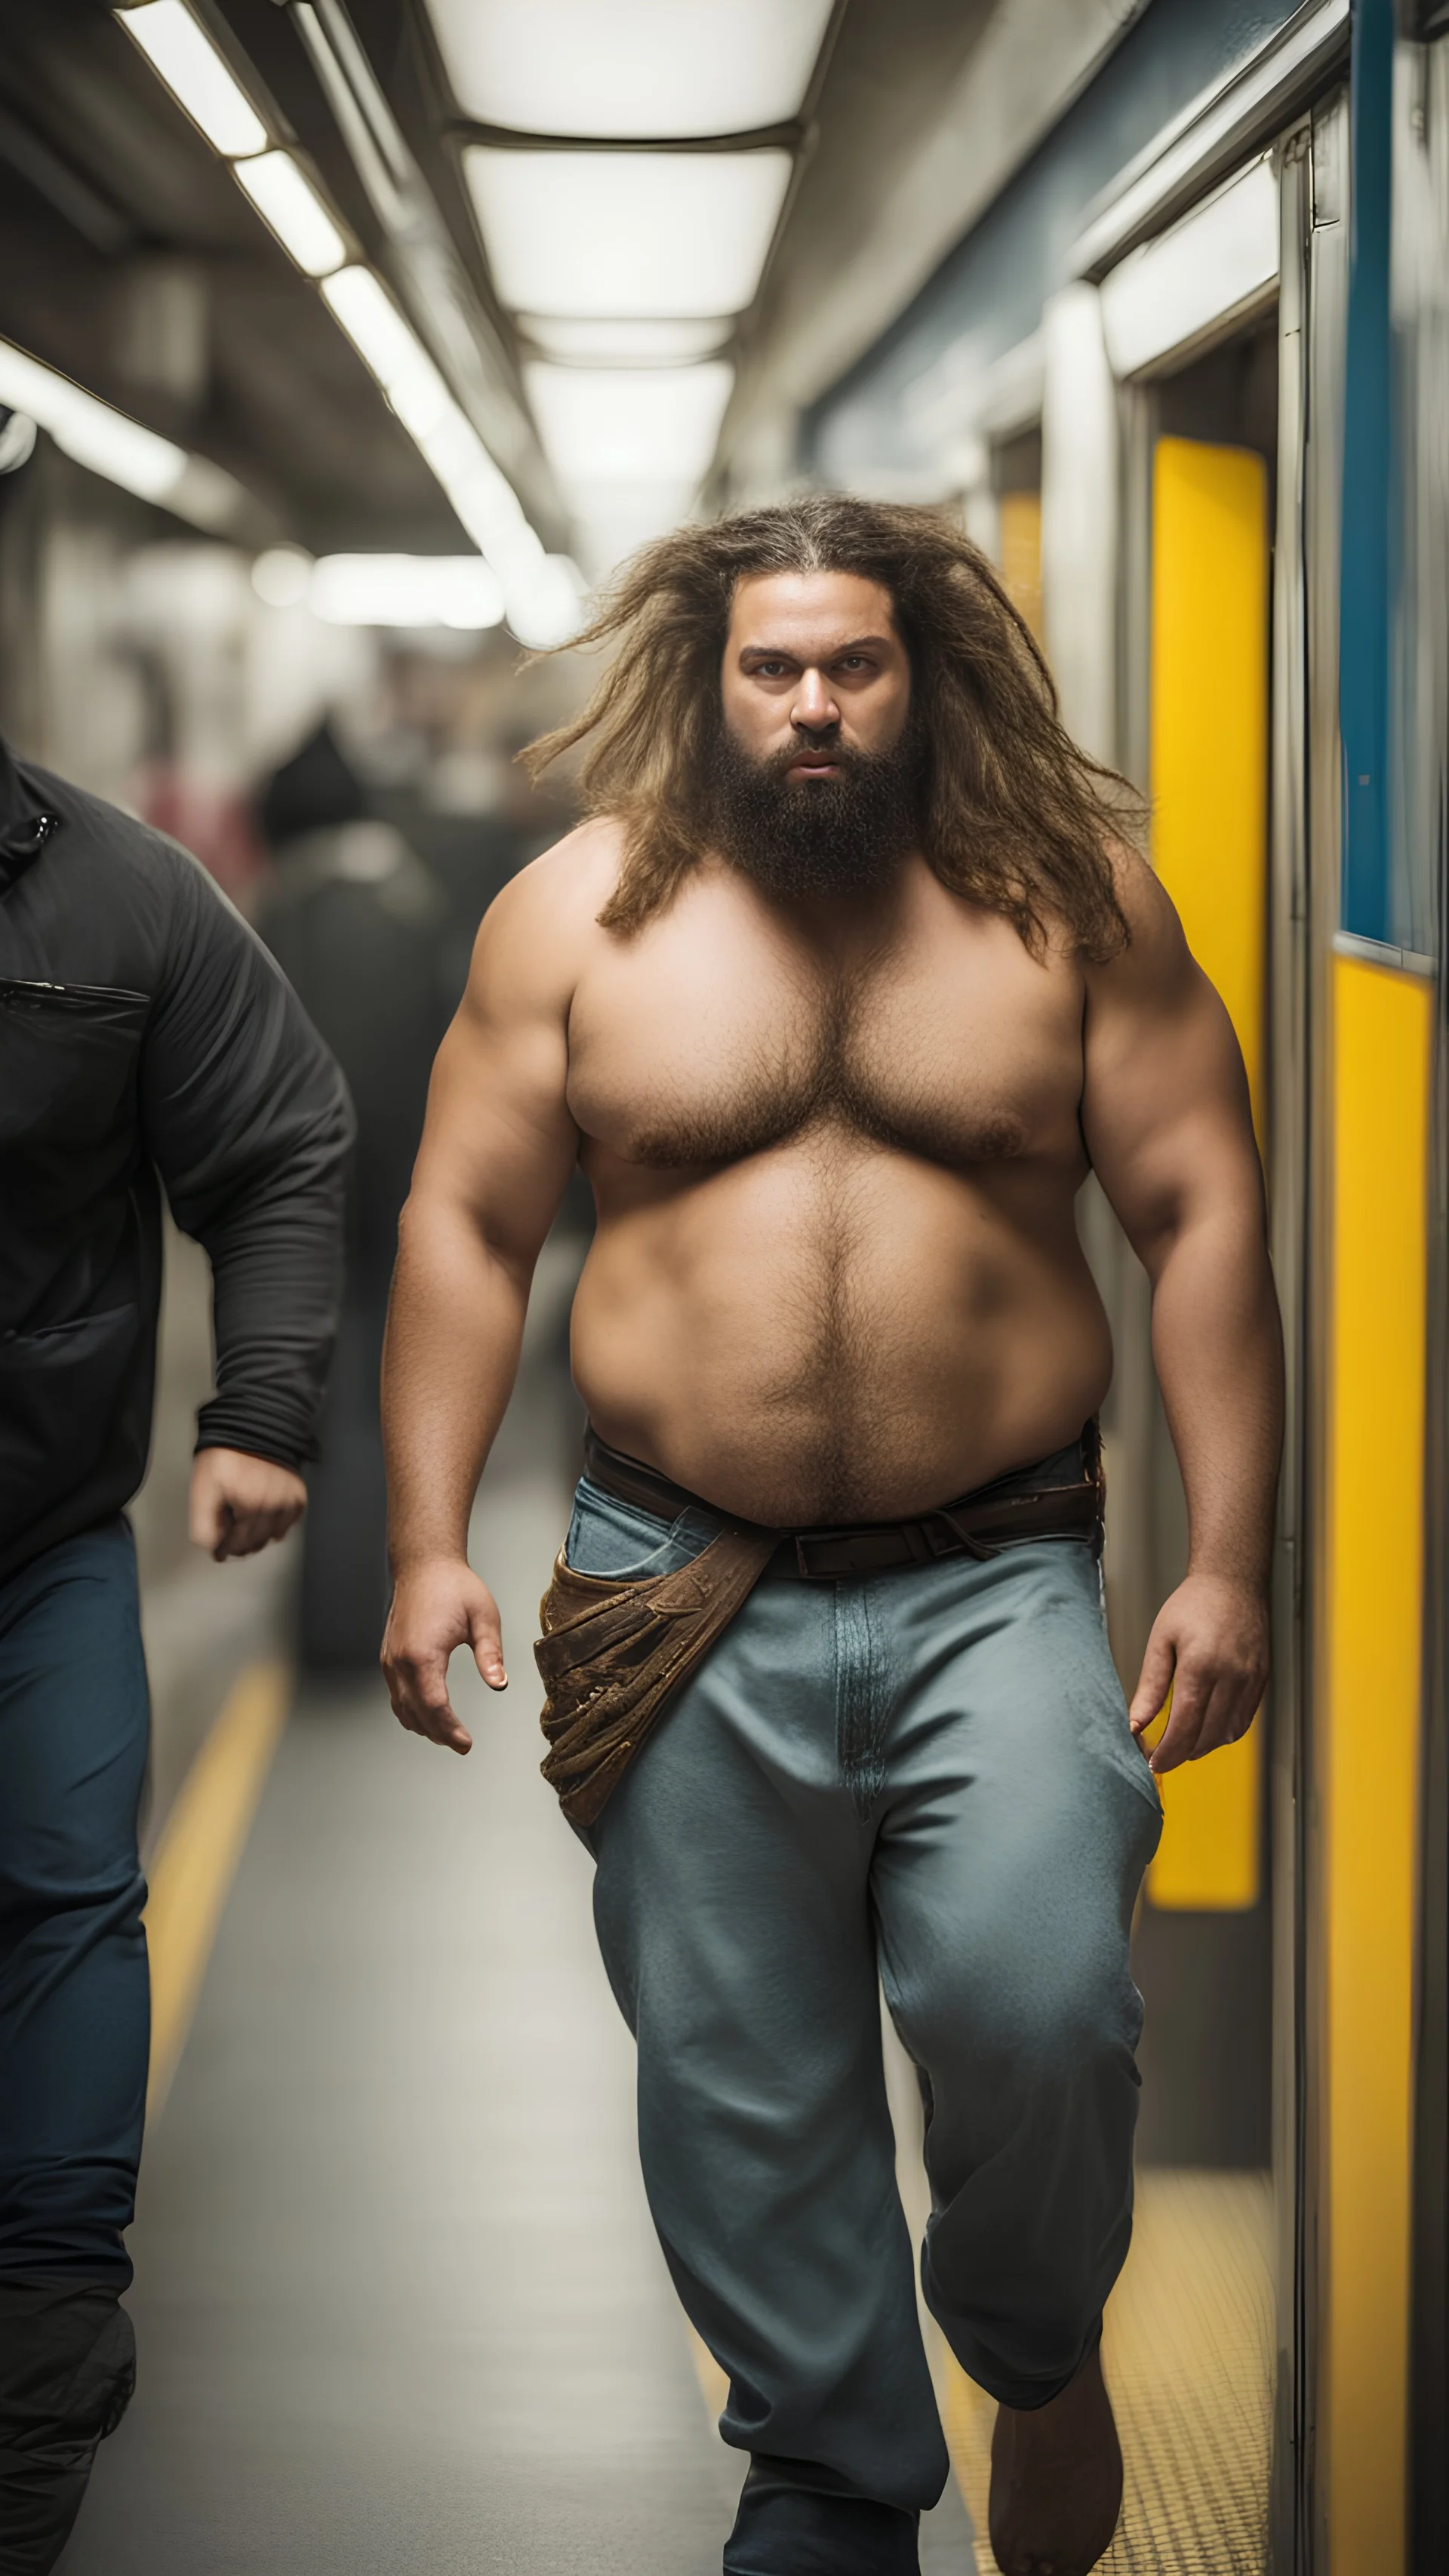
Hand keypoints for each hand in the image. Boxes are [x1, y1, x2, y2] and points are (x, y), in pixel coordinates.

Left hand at [189, 1447, 305, 1560]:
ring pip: (273, 1536)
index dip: (225, 1550)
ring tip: (246, 1527)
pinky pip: (289, 1522)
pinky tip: (265, 1517)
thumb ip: (204, 1523)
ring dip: (259, 1536)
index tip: (220, 1553)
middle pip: (256, 1542)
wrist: (250, 1428)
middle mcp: (273, 1505)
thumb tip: (214, 1546)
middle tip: (231, 1540)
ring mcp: (288, 1501)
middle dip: (241, 1544)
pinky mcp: (298, 1495)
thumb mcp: (202, 1489)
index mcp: (249, 1505)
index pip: (238, 1544)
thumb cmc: (225, 1456)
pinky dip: (277, 1525)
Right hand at [381, 1556, 506, 1755]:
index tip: (465, 1743)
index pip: (434, 1706)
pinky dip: (411, 1711)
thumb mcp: (483, 1617)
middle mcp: (400, 1661)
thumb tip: (499, 1683)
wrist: (423, 1565)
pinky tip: (427, 1715)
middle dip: (439, 1734)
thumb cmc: (453, 1586)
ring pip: (402, 1708)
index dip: (450, 1729)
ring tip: (448, 1734)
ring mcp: (390, 1661)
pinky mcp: (388, 1658)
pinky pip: (395, 1695)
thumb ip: (491, 1653)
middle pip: (416, 1714)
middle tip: (461, 1745)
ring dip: (424, 1725)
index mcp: (423, 1654)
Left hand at [1128, 1571, 1267, 1772]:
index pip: (1184, 1726)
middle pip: (1206, 1736)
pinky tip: (1206, 1729)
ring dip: (1203, 1747)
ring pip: (1226, 1734)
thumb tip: (1135, 1723)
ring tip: (1182, 1743)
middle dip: (1181, 1754)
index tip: (1153, 1762)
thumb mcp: (1160, 1641)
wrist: (1232, 1582)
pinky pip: (1243, 1721)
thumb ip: (1150, 1687)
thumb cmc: (1193, 1605)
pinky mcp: (1261, 1681)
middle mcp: (1230, 1676)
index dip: (1168, 1752)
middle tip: (1161, 1756)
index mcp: (1201, 1665)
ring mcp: (1250, 1680)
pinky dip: (1223, 1733)